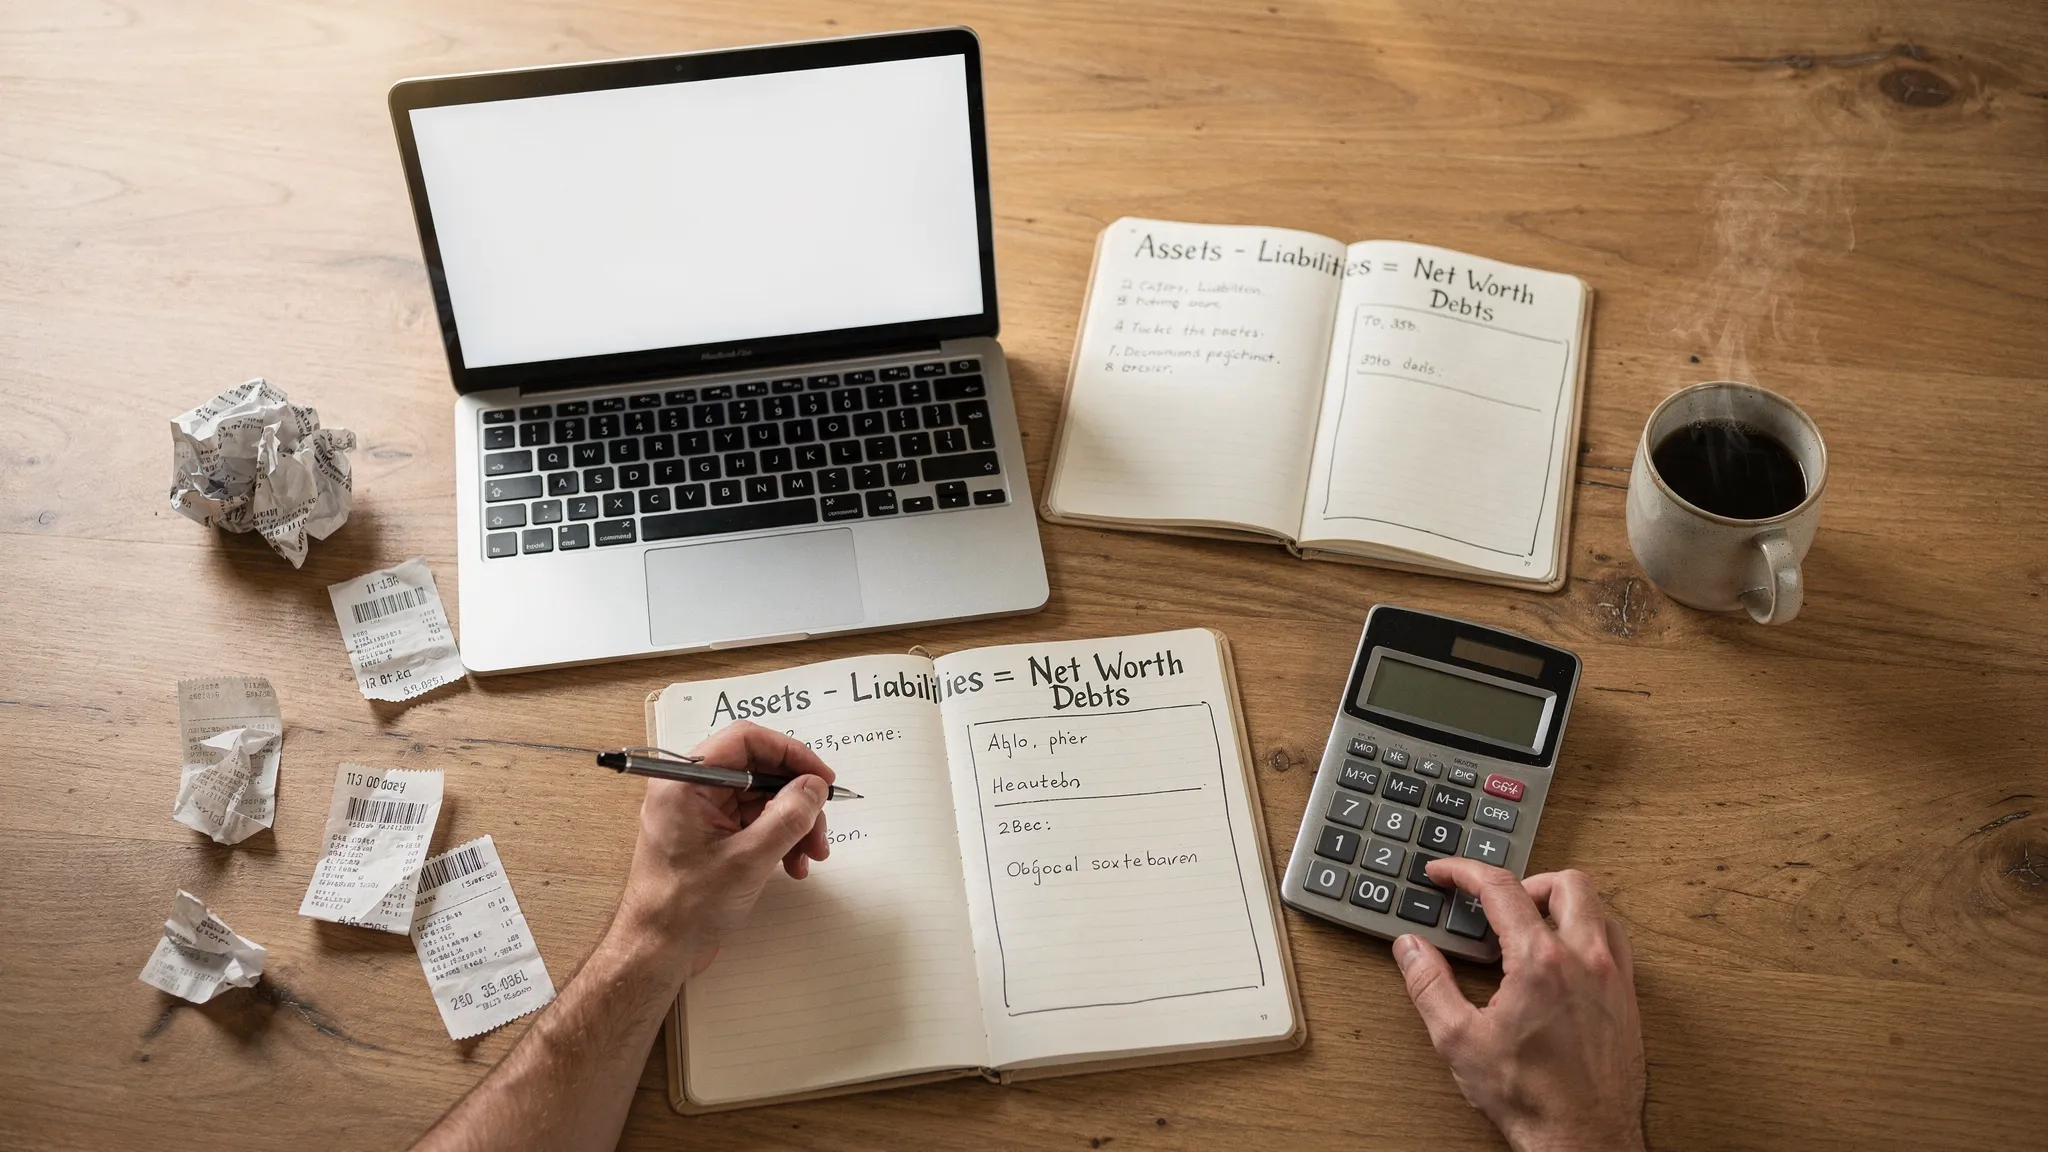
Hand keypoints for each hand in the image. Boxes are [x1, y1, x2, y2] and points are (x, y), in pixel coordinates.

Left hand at [608, 721, 835, 981]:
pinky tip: (793, 866)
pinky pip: (753, 823)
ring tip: (810, 857)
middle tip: (820, 828)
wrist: (657, 952)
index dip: (789, 753)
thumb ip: (787, 817)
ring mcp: (700, 814)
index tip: (820, 777)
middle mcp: (691, 790)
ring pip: (761, 800)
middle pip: (758, 771)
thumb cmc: (685, 908)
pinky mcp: (710, 837)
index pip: (745, 740)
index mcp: (686, 782)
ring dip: (793, 824)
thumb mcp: (747, 859)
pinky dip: (778, 839)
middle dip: (796, 799)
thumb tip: (814, 787)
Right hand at [1395, 859, 1645, 1151]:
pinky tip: (1564, 953)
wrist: (1583, 1138)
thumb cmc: (1532, 1097)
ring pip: (1597, 906)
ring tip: (1529, 921)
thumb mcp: (1459, 1040)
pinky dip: (1587, 930)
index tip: (1446, 873)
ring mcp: (1614, 977)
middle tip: (1496, 901)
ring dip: (1561, 901)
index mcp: (1540, 962)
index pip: (1501, 888)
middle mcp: (1586, 959)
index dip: (1465, 872)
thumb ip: (1429, 984)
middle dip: (1525, 880)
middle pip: (1565, 882)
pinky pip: (1615, 939)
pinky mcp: (1628, 998)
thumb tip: (1411, 949)